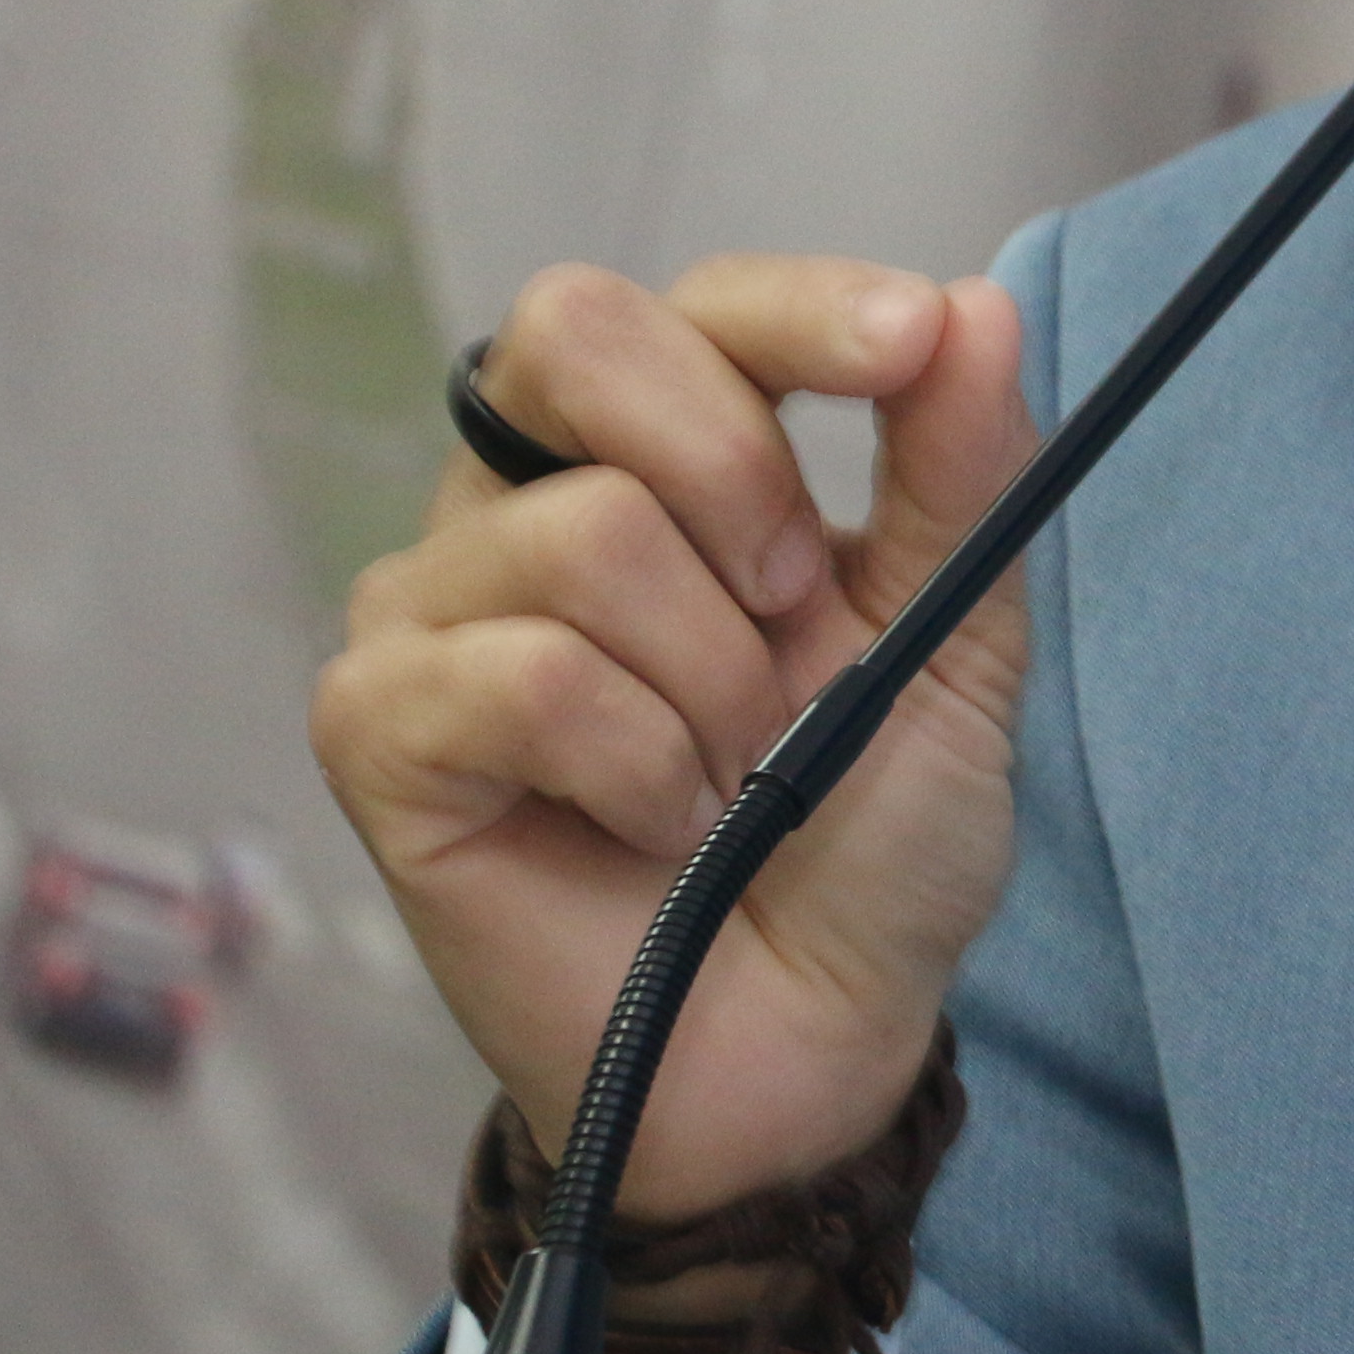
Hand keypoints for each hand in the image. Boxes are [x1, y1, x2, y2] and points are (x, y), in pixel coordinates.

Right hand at [314, 255, 1034, 1223]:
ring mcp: (432, 612)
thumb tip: (975, 307)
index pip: (691, 306)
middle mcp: (520, 502)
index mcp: (654, 454)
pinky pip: (522, 675)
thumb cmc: (862, 842)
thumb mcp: (953, 641)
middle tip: (798, 612)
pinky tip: (656, 826)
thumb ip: (959, 471)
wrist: (808, 1047)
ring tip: (729, 775)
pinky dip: (636, 761)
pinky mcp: (378, 732)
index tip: (906, 345)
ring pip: (581, 533)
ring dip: (713, 678)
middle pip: (577, 336)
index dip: (796, 309)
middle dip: (733, 467)